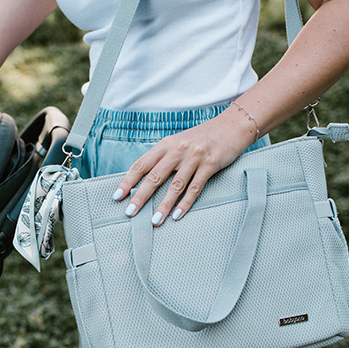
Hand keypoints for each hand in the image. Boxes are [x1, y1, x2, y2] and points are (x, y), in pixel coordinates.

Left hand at [112, 108, 257, 224]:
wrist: (231, 126)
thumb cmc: (202, 138)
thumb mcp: (178, 142)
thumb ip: (164, 158)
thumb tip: (146, 179)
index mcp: (166, 145)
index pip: (141, 164)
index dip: (128, 181)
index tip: (117, 196)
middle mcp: (177, 150)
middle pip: (155, 176)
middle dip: (141, 196)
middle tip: (130, 212)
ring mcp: (194, 158)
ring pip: (175, 186)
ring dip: (164, 205)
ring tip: (155, 221)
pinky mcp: (210, 165)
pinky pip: (195, 188)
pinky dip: (185, 203)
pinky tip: (177, 215)